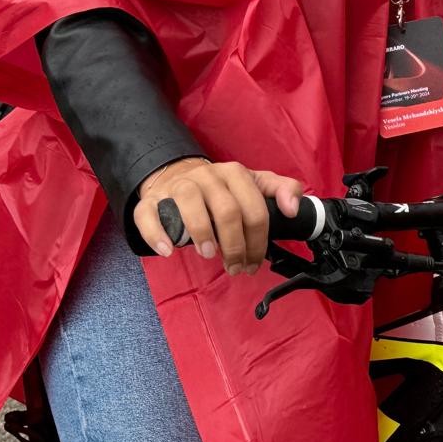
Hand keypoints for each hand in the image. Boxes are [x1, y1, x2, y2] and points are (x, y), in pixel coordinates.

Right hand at [133, 157, 303, 274]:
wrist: (178, 174)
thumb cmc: (222, 188)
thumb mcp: (255, 183)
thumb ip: (282, 190)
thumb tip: (293, 209)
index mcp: (235, 173)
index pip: (254, 209)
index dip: (257, 241)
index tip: (254, 263)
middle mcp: (207, 176)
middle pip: (226, 211)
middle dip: (234, 246)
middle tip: (234, 267)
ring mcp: (177, 186)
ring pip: (190, 205)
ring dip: (202, 234)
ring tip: (208, 255)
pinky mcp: (150, 200)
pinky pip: (149, 215)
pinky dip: (158, 234)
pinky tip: (168, 251)